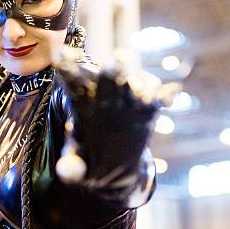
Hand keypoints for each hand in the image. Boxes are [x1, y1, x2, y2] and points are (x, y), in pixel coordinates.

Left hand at [53, 46, 169, 182]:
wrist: (112, 160)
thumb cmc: (88, 153)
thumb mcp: (77, 162)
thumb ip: (71, 166)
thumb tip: (66, 174)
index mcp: (81, 101)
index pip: (73, 80)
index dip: (67, 66)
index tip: (61, 55)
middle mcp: (106, 94)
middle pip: (108, 76)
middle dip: (112, 70)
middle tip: (114, 65)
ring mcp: (128, 99)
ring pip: (136, 81)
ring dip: (140, 82)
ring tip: (142, 95)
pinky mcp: (148, 110)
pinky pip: (158, 98)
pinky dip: (165, 95)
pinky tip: (168, 97)